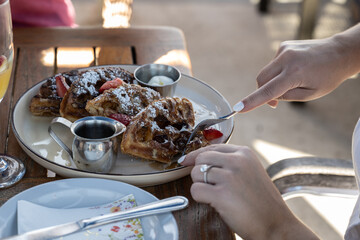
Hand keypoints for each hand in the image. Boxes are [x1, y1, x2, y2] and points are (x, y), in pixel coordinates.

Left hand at [180, 144, 317, 238]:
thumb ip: (230, 162)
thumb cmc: (261, 201)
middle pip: (201, 158)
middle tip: (209, 185)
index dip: (196, 155)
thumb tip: (199, 158)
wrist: (276, 225)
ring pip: (196, 174)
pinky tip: (212, 202)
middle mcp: (237, 161)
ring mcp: (229, 177)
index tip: (186, 160)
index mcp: (244, 153)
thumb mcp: (250, 171)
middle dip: (199, 172)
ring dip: (200, 185)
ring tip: (215, 194)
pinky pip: (196, 190)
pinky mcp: (221, 195)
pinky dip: (199, 197)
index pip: (211, 147)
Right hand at [238, 26, 359, 111]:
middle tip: (275, 103)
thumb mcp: (310, 94)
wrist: (340, 52)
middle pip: (261, 80)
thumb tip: (269, 95)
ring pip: (265, 72)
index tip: (238, 108)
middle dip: (263, 92)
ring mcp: (284, 50)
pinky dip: (278, 72)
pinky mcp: (283, 45)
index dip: (252, 102)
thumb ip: (286, 96)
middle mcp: (286, 59)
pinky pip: (273, 64)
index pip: (268, 91)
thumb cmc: (328, 76)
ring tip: (292, 82)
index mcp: (295, 73)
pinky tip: (293, 71)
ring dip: (272, 82)